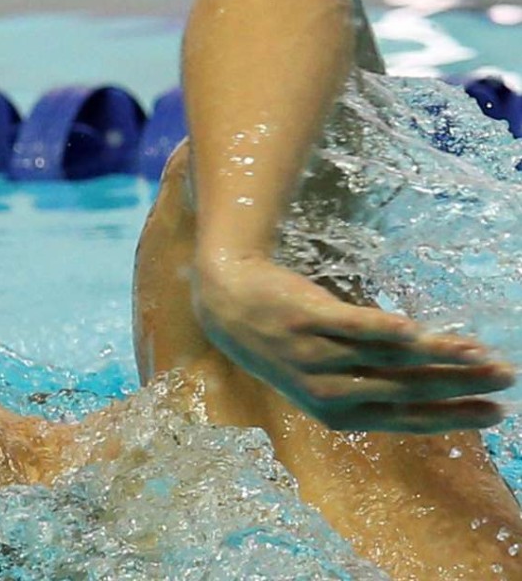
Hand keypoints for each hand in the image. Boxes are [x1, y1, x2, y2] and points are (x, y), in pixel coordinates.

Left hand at [192, 255, 514, 432]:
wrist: (229, 303)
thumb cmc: (286, 344)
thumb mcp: (323, 377)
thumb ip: (371, 383)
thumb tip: (436, 378)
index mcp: (336, 414)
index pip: (406, 418)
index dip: (453, 416)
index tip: (496, 413)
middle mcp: (326, 390)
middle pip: (405, 389)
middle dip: (460, 386)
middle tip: (505, 376)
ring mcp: (314, 355)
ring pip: (386, 359)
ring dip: (437, 356)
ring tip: (479, 352)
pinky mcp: (305, 319)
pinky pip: (351, 326)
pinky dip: (384, 329)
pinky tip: (417, 332)